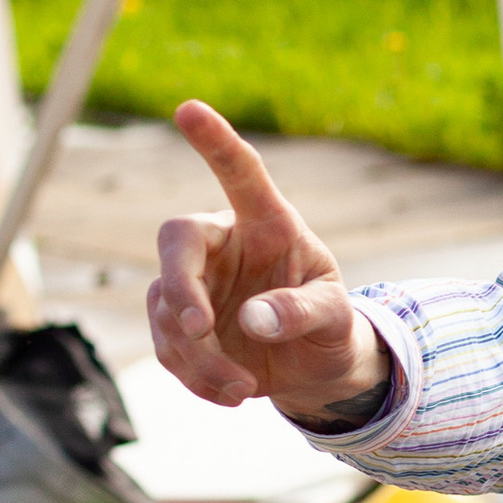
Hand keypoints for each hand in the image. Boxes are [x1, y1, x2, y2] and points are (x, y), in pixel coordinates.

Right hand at [149, 101, 387, 415]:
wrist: (314, 368)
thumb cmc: (331, 325)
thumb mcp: (335, 318)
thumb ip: (303, 311)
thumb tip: (253, 321)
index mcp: (268, 223)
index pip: (240, 174)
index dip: (215, 142)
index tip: (188, 109)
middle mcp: (223, 244)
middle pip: (176, 240)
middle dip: (181, 284)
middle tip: (197, 326)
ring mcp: (195, 284)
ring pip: (167, 308)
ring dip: (197, 355)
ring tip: (243, 388)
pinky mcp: (178, 325)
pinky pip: (167, 347)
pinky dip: (195, 377)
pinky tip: (233, 393)